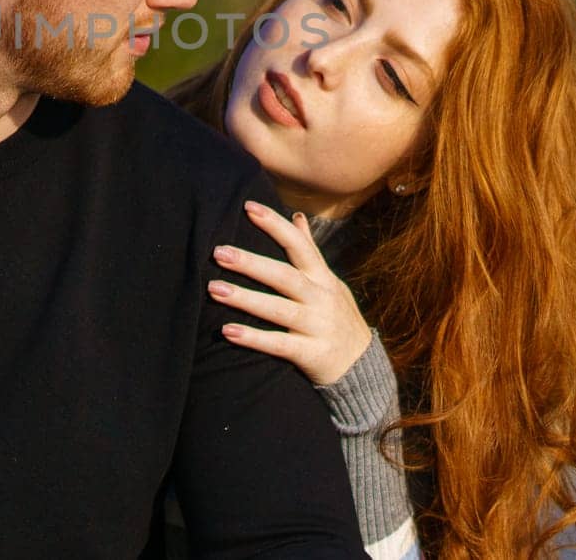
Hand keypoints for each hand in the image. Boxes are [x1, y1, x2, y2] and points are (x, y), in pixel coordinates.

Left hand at [208, 200, 372, 385]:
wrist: (363, 369)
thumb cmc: (336, 318)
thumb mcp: (329, 283)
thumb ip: (311, 252)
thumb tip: (297, 217)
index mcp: (323, 278)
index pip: (299, 245)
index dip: (275, 225)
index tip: (248, 207)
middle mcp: (321, 299)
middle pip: (284, 276)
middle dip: (251, 263)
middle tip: (218, 252)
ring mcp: (318, 327)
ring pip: (279, 309)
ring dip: (245, 299)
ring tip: (213, 289)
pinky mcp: (312, 354)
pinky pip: (279, 344)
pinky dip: (253, 338)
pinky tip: (227, 330)